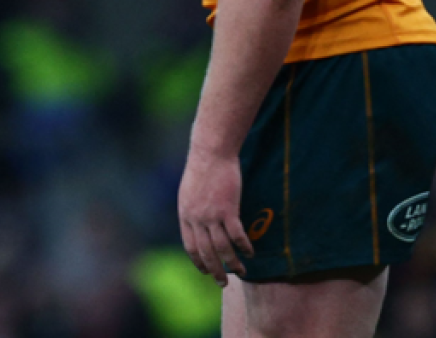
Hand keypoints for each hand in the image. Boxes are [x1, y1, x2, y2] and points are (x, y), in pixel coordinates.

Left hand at [177, 148, 253, 286]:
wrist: (210, 153)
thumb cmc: (202, 169)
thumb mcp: (188, 192)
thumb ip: (192, 210)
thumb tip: (198, 224)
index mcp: (185, 215)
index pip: (190, 246)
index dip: (198, 261)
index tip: (205, 271)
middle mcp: (196, 219)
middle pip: (206, 252)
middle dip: (215, 270)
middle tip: (223, 282)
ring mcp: (211, 215)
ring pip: (223, 248)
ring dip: (233, 263)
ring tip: (241, 272)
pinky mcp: (228, 210)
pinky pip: (237, 236)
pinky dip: (244, 247)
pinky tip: (250, 252)